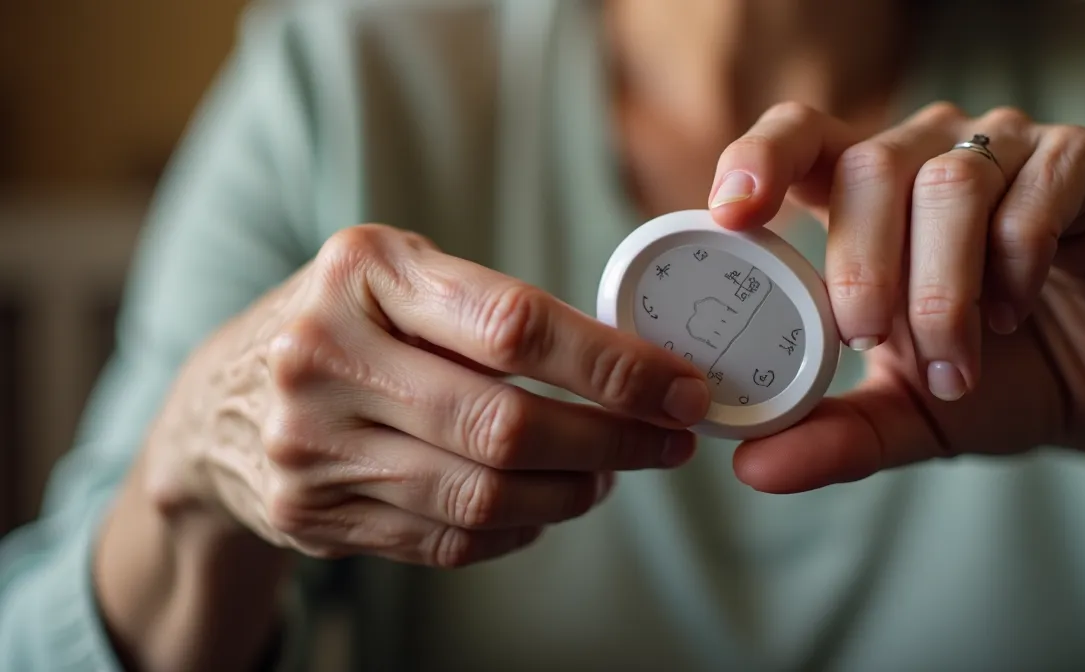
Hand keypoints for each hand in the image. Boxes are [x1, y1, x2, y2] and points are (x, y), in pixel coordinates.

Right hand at [145, 224, 709, 567]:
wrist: (216, 401)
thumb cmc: (348, 322)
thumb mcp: (402, 277)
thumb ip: (498, 309)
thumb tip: (638, 372)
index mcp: (363, 271)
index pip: (516, 325)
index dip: (616, 367)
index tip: (681, 390)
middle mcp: (323, 355)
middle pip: (506, 425)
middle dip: (613, 441)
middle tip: (668, 443)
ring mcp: (307, 444)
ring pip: (484, 497)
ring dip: (573, 492)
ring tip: (608, 473)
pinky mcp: (310, 515)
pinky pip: (448, 542)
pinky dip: (517, 531)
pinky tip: (542, 505)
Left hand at [705, 101, 1084, 491]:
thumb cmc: (991, 384)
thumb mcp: (902, 416)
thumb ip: (834, 433)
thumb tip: (750, 468)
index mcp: (865, 195)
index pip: (800, 138)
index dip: (760, 159)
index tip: (732, 215)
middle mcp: (926, 153)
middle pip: (871, 166)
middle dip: (861, 265)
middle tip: (867, 342)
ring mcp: (1004, 148)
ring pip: (951, 181)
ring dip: (943, 286)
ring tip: (952, 366)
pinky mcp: (1078, 163)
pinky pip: (1039, 188)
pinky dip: (1019, 259)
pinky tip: (1015, 313)